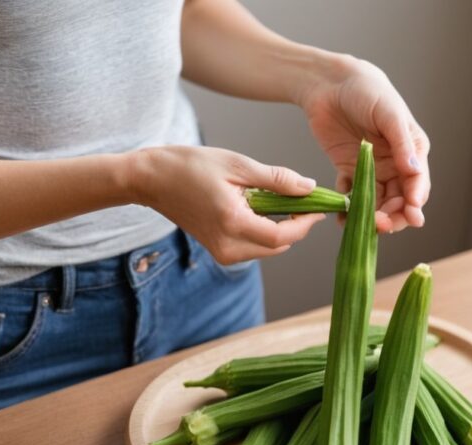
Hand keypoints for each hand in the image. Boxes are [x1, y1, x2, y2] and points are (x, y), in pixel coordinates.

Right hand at [130, 145, 324, 263]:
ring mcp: (222, 253)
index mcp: (233, 224)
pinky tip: (261, 208)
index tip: (319, 208)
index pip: (282, 235)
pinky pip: (253, 246)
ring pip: (267, 248)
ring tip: (282, 200)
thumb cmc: (190, 166)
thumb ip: (276, 179)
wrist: (152, 180)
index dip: (305, 224)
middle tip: (306, 201)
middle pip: (278, 245)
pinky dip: (264, 230)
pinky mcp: (219, 252)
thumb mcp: (237, 165)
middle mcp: (228, 246)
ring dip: (281, 228)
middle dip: (296, 226)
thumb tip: (309, 188)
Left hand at [296, 56, 430, 232]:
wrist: (331, 83)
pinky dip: (348, 209)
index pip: (418, 183)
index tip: (411, 215)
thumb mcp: (389, 114)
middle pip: (399, 200)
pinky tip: (343, 219)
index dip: (415, 202)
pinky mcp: (349, 170)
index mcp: (412, 150)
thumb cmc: (367, 91)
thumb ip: (402, 144)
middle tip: (381, 223)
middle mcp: (395, 164)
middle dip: (393, 214)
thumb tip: (414, 171)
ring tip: (362, 224)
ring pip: (377, 202)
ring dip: (371, 216)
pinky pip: (352, 195)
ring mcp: (372, 170)